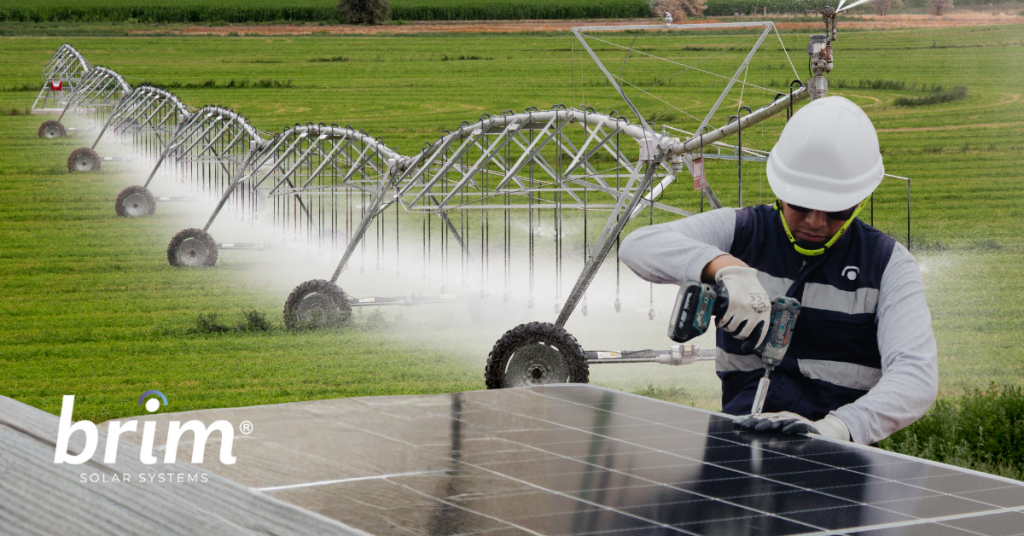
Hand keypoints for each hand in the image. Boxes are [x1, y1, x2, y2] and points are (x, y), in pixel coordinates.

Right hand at [715, 266, 770, 348]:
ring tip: (726, 320)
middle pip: (742, 334)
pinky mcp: (731, 304)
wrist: (740, 274)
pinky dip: (720, 322)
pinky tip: (720, 318)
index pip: (759, 335)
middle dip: (735, 333)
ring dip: (726, 327)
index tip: (746, 347)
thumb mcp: (761, 302)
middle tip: (733, 327)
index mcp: (764, 312)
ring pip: (730, 328)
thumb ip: (759, 316)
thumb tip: (752, 336)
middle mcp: (755, 312)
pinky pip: (723, 321)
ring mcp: (743, 308)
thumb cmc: (750, 289)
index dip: (752, 344)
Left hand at [733, 412, 849, 440]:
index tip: (736, 423)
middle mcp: (784, 418)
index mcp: (776, 419)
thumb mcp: (780, 433)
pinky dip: (793, 427)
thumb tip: (750, 434)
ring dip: (770, 423)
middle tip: (744, 426)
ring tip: (760, 427)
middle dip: (755, 422)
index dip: (748, 420)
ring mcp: (795, 421)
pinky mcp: (807, 426)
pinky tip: (786, 431)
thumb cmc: (797, 433)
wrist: (821, 432)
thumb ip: (768, 433)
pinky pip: (799, 426)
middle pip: (767, 418)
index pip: (759, 418)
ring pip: (781, 421)